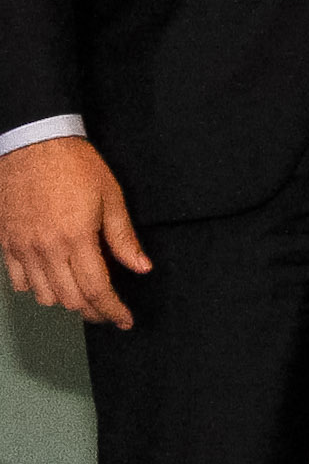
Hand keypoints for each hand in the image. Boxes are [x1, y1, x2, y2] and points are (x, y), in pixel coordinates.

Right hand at [0, 138, 149, 328]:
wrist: (32, 143)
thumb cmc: (74, 165)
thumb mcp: (111, 196)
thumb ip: (123, 237)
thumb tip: (141, 267)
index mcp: (76, 238)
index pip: (96, 289)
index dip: (112, 310)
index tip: (124, 319)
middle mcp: (46, 249)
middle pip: (69, 299)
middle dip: (93, 310)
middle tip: (108, 309)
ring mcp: (22, 248)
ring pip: (43, 295)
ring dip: (65, 301)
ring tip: (84, 296)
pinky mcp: (6, 243)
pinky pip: (19, 281)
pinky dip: (36, 289)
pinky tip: (52, 280)